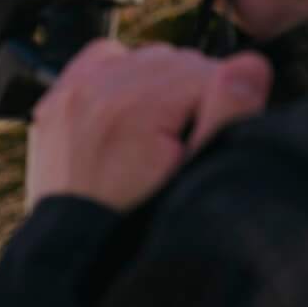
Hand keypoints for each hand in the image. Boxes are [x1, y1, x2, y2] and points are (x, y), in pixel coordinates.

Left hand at [26, 39, 272, 211]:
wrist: (79, 250)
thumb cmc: (140, 221)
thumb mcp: (198, 175)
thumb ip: (228, 117)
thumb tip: (250, 64)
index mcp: (135, 108)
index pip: (210, 70)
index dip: (224, 103)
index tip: (209, 136)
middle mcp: (97, 91)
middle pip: (178, 61)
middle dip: (194, 92)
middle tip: (186, 139)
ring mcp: (72, 93)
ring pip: (144, 57)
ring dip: (161, 82)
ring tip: (160, 130)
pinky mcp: (57, 100)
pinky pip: (102, 58)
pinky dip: (122, 73)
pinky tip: (130, 111)